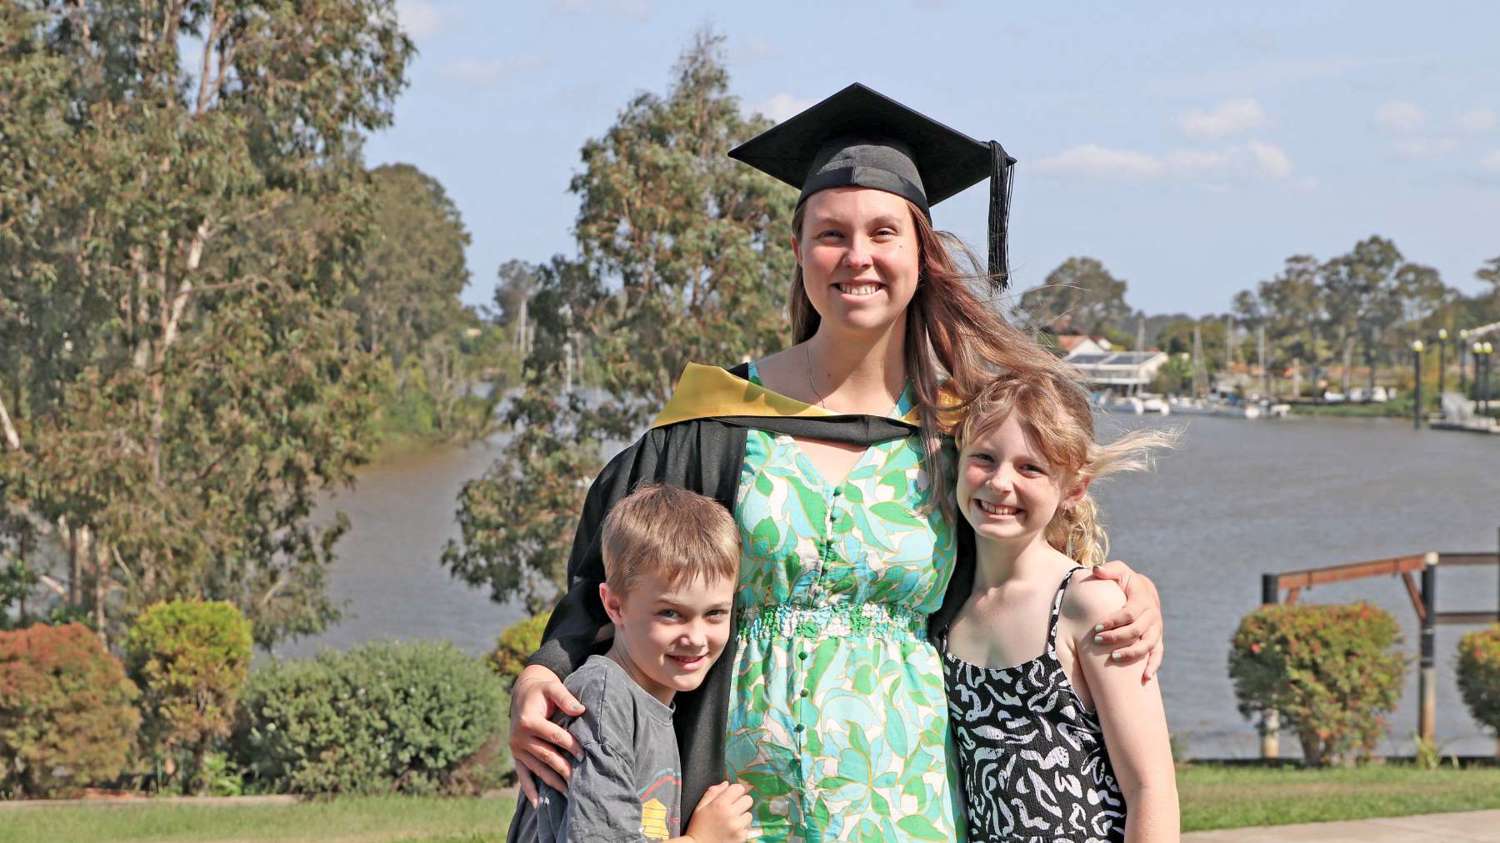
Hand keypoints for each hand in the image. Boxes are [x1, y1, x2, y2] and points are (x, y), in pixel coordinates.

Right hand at [510, 664, 584, 805]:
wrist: (522, 693)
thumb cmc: (542, 690)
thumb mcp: (552, 687)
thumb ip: (565, 697)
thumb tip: (580, 710)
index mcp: (528, 721)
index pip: (554, 736)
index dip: (570, 745)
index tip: (584, 755)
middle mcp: (519, 737)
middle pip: (546, 756)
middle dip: (564, 769)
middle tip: (579, 782)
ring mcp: (516, 748)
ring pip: (537, 768)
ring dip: (552, 782)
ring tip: (568, 794)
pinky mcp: (516, 756)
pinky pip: (522, 775)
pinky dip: (529, 790)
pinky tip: (538, 804)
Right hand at [683, 781, 752, 842]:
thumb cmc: (698, 827)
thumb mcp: (700, 807)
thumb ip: (713, 792)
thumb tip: (726, 783)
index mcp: (720, 804)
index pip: (739, 788)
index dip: (736, 791)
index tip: (732, 796)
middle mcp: (730, 814)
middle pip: (748, 800)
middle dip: (741, 802)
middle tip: (733, 809)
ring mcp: (737, 826)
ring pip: (749, 814)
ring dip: (742, 816)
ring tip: (732, 821)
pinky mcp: (741, 837)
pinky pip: (748, 827)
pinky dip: (742, 828)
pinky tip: (732, 830)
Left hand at [1088, 560, 1163, 681]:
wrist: (1145, 590)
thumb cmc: (1126, 581)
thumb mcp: (1119, 571)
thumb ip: (1108, 570)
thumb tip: (1095, 570)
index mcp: (1143, 600)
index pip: (1128, 614)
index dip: (1113, 621)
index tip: (1097, 628)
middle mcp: (1153, 616)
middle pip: (1136, 631)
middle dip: (1117, 637)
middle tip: (1098, 641)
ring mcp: (1156, 629)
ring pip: (1148, 645)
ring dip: (1132, 654)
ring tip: (1114, 658)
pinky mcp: (1157, 639)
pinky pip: (1158, 654)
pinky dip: (1153, 667)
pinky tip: (1144, 678)